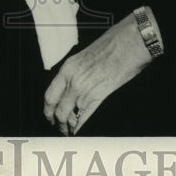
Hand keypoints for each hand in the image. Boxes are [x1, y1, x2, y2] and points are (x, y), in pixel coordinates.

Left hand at [43, 12, 151, 135]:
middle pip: (58, 109)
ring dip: (68, 126)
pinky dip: (80, 127)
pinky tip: (79, 132)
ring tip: (69, 131)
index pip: (50, 94)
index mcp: (67, 68)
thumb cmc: (110, 45)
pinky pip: (85, 117)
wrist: (127, 43)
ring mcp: (85, 90)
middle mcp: (73, 80)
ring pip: (69, 116)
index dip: (48, 109)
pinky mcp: (100, 97)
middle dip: (57, 122)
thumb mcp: (84, 57)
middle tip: (58, 127)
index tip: (49, 115)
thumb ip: (75, 72)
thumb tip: (70, 87)